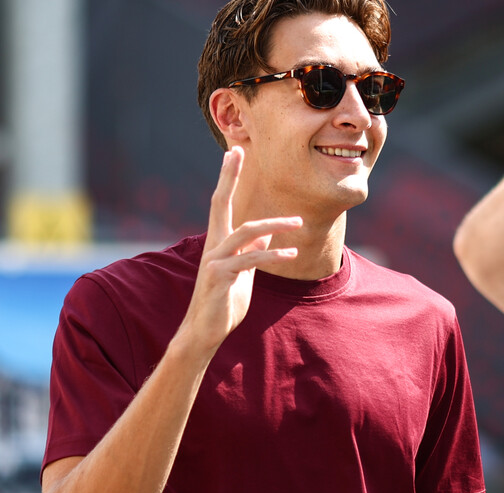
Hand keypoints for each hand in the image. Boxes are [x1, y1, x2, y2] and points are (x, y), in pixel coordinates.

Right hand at [178, 147, 301, 357]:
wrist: (205, 331)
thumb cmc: (225, 301)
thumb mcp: (244, 272)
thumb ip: (253, 251)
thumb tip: (267, 233)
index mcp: (219, 241)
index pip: (222, 203)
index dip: (228, 178)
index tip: (233, 152)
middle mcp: (214, 245)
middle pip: (219, 203)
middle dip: (228, 177)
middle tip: (236, 151)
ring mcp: (215, 260)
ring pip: (244, 232)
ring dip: (274, 224)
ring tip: (298, 222)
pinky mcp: (221, 278)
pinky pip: (250, 260)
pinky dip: (273, 254)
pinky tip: (291, 252)